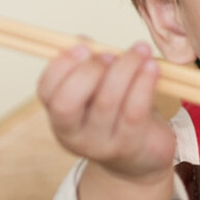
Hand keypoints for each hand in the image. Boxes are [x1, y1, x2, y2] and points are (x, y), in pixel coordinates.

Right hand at [38, 40, 174, 185]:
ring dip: (124, 68)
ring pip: (106, 102)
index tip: (84, 46)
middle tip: (110, 54)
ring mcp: (100, 145)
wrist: (140, 159)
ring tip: (140, 51)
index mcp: (59, 116)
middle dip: (89, 70)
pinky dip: (144, 83)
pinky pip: (135, 111)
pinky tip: (152, 67)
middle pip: (67, 102)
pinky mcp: (129, 146)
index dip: (61, 65)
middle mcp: (72, 135)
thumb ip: (88, 66)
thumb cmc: (117, 115)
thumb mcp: (97, 91)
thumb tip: (83, 40)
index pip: (46, 90)